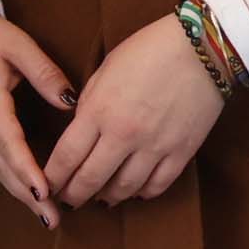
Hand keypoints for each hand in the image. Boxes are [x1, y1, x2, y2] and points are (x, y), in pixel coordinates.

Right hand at [0, 1, 78, 226]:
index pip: (7, 141)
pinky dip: (10, 179)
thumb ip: (45, 73)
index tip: (45, 192)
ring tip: (45, 214)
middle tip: (52, 218)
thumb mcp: (18, 44)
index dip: (26, 169)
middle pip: (0, 164)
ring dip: (18, 192)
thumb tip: (71, 103)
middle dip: (26, 193)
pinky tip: (28, 192)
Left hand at [37, 14, 227, 209]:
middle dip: (74, 195)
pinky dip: (142, 193)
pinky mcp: (183, 151)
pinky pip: (158, 185)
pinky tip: (134, 192)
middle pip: (91, 179)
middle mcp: (124, 134)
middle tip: (68, 201)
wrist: (201, 47)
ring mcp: (155, 146)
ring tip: (100, 198)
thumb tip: (80, 132)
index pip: (67, 157)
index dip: (53, 178)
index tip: (46, 186)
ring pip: (124, 189)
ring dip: (107, 198)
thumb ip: (88, 105)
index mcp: (99, 110)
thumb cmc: (148, 51)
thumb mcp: (104, 72)